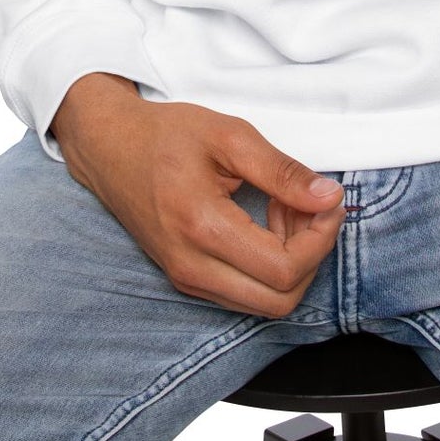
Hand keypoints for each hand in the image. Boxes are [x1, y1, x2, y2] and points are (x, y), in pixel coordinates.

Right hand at [49, 74, 345, 315]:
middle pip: (281, 300)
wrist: (110, 148)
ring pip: (266, 304)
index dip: (321, 238)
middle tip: (310, 206)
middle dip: (311, 255)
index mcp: (202, 228)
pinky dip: (270, 268)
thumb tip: (329, 197)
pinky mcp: (187, 279)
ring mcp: (187, 279)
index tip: (328, 200)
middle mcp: (192, 267)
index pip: (285, 268)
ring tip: (284, 209)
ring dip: (292, 263)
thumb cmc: (166, 136)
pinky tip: (265, 223)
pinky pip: (246, 294)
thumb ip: (282, 171)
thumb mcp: (230, 136)